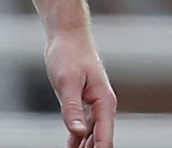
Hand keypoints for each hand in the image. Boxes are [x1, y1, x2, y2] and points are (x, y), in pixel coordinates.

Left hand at [46, 26, 115, 147]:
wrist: (68, 34)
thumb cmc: (68, 54)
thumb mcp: (66, 81)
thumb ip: (72, 108)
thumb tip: (78, 133)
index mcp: (104, 102)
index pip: (105, 139)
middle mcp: (103, 105)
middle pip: (101, 140)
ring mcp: (94, 103)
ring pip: (92, 135)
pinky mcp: (84, 101)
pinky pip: (84, 126)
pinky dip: (79, 139)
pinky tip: (71, 147)